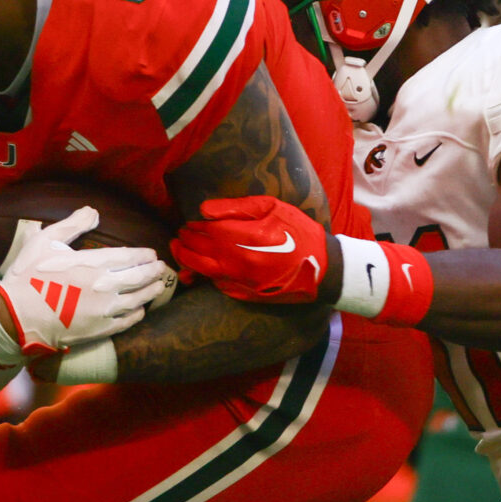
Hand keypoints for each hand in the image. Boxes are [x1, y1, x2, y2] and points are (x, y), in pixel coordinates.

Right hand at [0, 206, 170, 359]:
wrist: (17, 318)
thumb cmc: (28, 277)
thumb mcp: (44, 242)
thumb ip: (72, 225)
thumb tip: (93, 211)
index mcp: (93, 264)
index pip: (129, 257)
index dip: (143, 255)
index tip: (151, 254)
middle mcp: (104, 287)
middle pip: (139, 277)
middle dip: (153, 271)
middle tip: (161, 268)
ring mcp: (104, 311)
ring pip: (138, 300)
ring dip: (151, 292)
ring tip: (158, 286)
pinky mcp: (100, 330)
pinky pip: (127, 321)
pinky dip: (138, 314)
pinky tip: (140, 310)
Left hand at [170, 196, 332, 304]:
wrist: (322, 269)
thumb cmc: (299, 233)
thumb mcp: (273, 208)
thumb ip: (236, 208)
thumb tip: (204, 210)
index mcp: (245, 236)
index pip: (207, 229)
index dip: (195, 225)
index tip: (190, 222)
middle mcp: (238, 261)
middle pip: (198, 250)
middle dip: (185, 241)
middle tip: (180, 234)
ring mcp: (240, 280)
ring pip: (201, 270)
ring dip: (185, 259)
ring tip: (178, 250)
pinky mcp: (244, 294)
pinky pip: (216, 284)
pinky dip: (203, 275)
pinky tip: (197, 269)